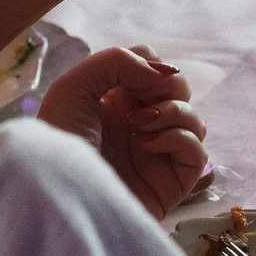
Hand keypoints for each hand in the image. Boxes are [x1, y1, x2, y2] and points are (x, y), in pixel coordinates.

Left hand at [40, 46, 208, 218]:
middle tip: (140, 103)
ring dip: (173, 112)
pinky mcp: (170, 183)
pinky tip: (146, 144)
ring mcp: (157, 154)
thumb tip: (163, 72)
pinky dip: (179, 138)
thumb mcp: (73, 87)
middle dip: (165, 86)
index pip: (153, 68)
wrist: (56, 194)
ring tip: (139, 126)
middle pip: (179, 89)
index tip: (131, 80)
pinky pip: (199, 153)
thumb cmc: (56, 142)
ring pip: (194, 120)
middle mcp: (139, 125)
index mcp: (116, 101)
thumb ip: (118, 61)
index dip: (150, 65)